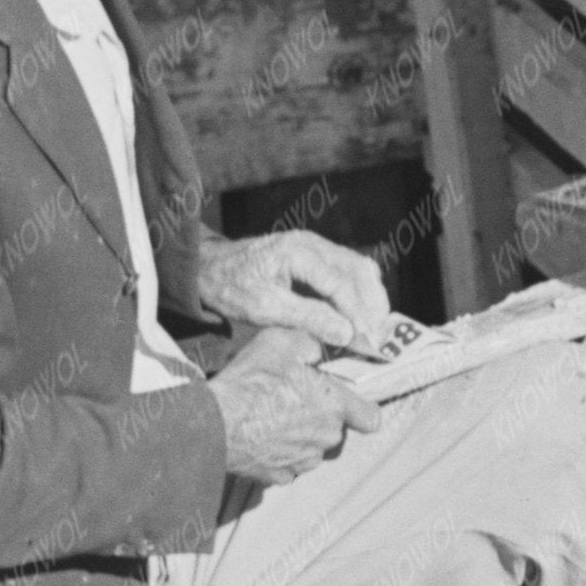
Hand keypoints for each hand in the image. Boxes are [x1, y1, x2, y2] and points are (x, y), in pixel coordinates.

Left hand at [199, 227, 397, 355]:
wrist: (209, 267)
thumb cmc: (231, 286)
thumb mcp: (264, 308)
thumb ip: (307, 318)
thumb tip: (347, 333)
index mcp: (298, 252)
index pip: (342, 283)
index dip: (359, 314)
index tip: (368, 342)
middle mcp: (314, 243)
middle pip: (360, 271)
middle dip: (373, 308)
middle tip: (377, 341)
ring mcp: (318, 246)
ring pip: (360, 268)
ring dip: (372, 300)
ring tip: (374, 331)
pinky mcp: (318, 255)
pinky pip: (351, 270)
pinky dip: (362, 292)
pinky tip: (362, 315)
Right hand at [207, 333, 352, 484]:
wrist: (211, 424)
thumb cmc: (248, 382)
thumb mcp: (282, 342)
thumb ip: (312, 345)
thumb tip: (320, 351)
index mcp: (333, 406)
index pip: (371, 417)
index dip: (361, 409)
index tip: (349, 403)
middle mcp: (325, 438)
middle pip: (335, 429)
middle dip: (319, 415)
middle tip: (291, 399)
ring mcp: (302, 461)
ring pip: (311, 447)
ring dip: (299, 436)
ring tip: (270, 417)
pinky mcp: (279, 476)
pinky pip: (287, 463)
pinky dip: (277, 453)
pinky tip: (259, 437)